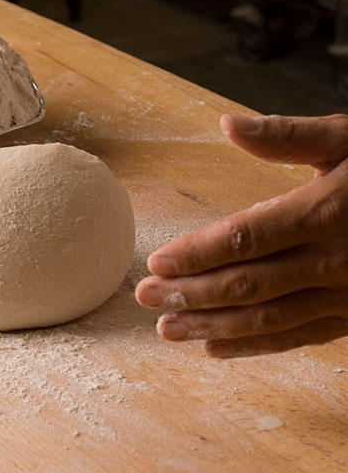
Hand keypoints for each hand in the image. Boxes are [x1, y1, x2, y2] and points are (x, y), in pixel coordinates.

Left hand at [135, 113, 347, 357]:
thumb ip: (287, 135)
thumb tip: (226, 124)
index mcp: (325, 212)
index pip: (247, 238)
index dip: (198, 253)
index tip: (156, 263)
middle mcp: (335, 260)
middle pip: (251, 283)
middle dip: (192, 294)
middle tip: (144, 299)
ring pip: (271, 318)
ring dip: (214, 326)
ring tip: (166, 331)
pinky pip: (301, 336)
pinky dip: (257, 346)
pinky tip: (216, 348)